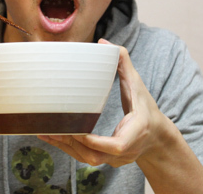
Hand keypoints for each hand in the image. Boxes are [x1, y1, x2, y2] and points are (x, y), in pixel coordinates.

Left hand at [38, 39, 166, 167]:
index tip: (81, 132)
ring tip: (46, 132)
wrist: (155, 136)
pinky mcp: (106, 160)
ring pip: (88, 159)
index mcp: (136, 132)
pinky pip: (85, 158)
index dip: (98, 142)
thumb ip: (123, 62)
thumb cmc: (145, 108)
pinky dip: (68, 149)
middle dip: (73, 143)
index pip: (117, 145)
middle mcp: (125, 151)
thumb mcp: (137, 84)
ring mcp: (116, 159)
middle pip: (96, 155)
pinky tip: (52, 137)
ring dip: (66, 147)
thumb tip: (103, 43)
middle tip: (53, 127)